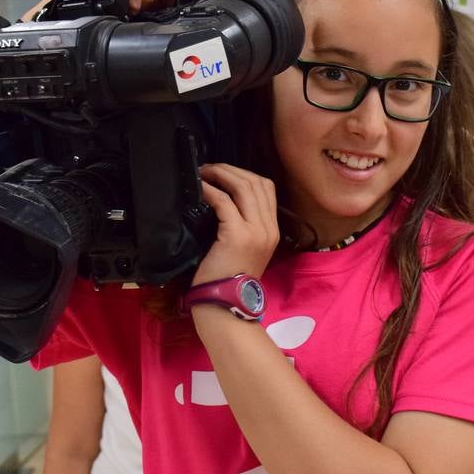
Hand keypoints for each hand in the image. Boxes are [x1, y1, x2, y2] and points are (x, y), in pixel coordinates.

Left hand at [191, 164, 278, 286]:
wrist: (224, 305)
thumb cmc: (228, 279)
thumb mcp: (245, 249)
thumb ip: (243, 225)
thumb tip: (224, 198)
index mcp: (272, 230)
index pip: (266, 188)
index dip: (243, 174)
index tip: (223, 173)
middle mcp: (269, 228)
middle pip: (256, 182)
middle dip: (230, 170)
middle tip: (209, 168)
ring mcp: (256, 232)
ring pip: (243, 187)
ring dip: (221, 175)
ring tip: (204, 173)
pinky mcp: (237, 236)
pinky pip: (225, 202)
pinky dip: (211, 191)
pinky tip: (201, 189)